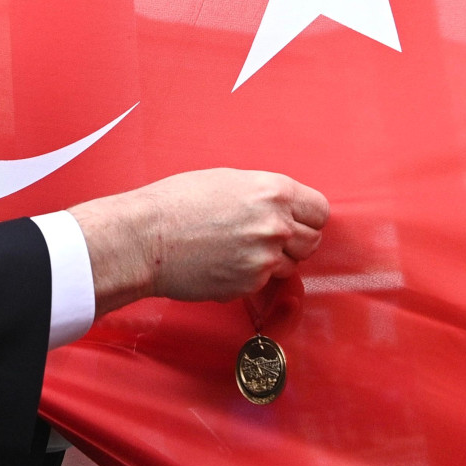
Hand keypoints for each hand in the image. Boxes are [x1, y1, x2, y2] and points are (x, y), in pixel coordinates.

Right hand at [70, 169, 328, 316]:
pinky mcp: (250, 283)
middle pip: (312, 240)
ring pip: (291, 264)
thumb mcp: (229, 181)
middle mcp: (276, 224)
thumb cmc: (176, 204)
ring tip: (241, 249)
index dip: (308, 217)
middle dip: (294, 240)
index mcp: (273, 191)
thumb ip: (265, 196)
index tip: (299, 221)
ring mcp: (265, 258)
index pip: (319, 210)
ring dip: (274, 260)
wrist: (145, 238)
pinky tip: (226, 263)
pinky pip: (265, 282)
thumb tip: (285, 209)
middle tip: (266, 238)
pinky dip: (252, 276)